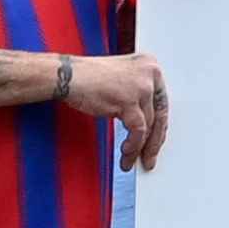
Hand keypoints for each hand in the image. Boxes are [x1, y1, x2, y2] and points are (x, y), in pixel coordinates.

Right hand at [64, 49, 171, 170]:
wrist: (66, 75)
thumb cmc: (88, 77)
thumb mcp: (123, 80)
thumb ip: (138, 94)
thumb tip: (148, 122)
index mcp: (151, 67)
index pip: (162, 102)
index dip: (159, 125)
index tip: (156, 140)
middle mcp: (150, 75)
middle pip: (160, 114)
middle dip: (154, 141)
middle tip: (149, 156)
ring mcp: (141, 87)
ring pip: (150, 125)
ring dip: (141, 147)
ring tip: (132, 160)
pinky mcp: (129, 101)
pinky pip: (138, 130)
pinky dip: (133, 144)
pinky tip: (126, 152)